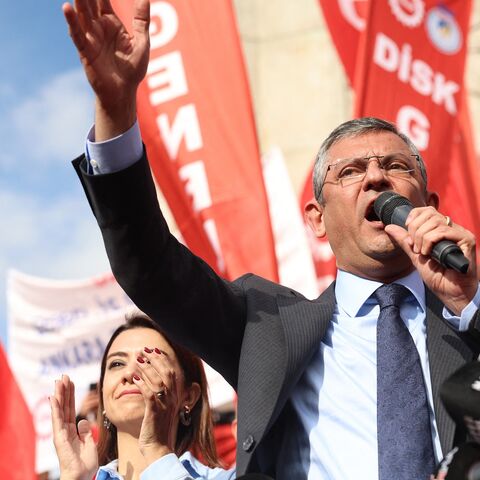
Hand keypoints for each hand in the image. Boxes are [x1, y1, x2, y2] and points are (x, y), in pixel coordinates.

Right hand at [50, 375, 97, 479]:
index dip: (71, 395)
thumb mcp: (89, 442)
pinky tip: (53, 398)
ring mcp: (61, 433)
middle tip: (64, 375)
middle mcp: (65, 429)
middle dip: (64, 390)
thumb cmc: (85, 463)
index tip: (70, 381)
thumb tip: (83, 420)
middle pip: (65, 406)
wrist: (82, 476)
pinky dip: (55, 408)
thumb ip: (86, 430)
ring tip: (58, 381)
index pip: (71, 408)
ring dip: (59, 395)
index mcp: (73, 430)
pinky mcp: (59, 438)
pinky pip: (57, 420)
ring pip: (60, 410)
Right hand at [62, 0, 149, 138]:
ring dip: (79, 1)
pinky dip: (72, 22)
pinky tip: (67, 8)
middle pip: (90, 4)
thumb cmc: (133, 69)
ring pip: (82, 15)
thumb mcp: (142, 42)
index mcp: (112, 24)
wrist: (124, 91)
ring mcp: (90, 38)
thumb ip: (141, 21)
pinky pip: (77, 35)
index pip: (103, 0)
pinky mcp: (85, 51)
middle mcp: (98, 28)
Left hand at [133, 348, 180, 464]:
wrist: (159, 448)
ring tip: (137, 359)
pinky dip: (141, 383)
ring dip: (146, 368)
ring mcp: (165, 404)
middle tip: (144, 349)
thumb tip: (163, 381)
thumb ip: (166, 394)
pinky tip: (133, 377)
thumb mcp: (166, 408)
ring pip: (157, 380)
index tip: (154, 349)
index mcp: (176, 395)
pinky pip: (148, 393)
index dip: (163, 358)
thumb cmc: (160, 428)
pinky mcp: (154, 411)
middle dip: (155, 358)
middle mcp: (173, 397)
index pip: (172, 371)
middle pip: (166, 372)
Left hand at [385, 206, 477, 314]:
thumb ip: (404, 241)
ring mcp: (460, 233)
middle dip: (415, 229)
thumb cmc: (438, 276)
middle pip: (429, 214)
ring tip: (422, 253)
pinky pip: (442, 232)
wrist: (450, 292)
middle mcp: (452, 229)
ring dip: (422, 238)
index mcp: (442, 230)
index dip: (414, 216)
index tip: (407, 229)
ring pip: (434, 222)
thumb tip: (389, 227)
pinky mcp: (466, 240)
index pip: (427, 211)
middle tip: (415, 247)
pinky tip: (429, 253)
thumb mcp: (415, 256)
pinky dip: (430, 241)